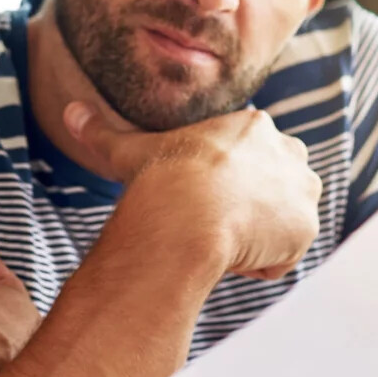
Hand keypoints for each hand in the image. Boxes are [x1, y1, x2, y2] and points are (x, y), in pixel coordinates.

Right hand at [62, 100, 320, 279]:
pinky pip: (284, 256)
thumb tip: (70, 112)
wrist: (189, 216)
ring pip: (281, 224)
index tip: (200, 202)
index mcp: (254, 127)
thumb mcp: (129, 152)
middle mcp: (290, 152)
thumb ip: (103, 132)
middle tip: (212, 224)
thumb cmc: (160, 181)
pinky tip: (234, 257)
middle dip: (251, 210)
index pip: (251, 162)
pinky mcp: (306, 226)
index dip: (225, 188)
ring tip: (220, 240)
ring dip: (255, 238)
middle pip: (276, 189)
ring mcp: (302, 190)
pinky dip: (261, 264)